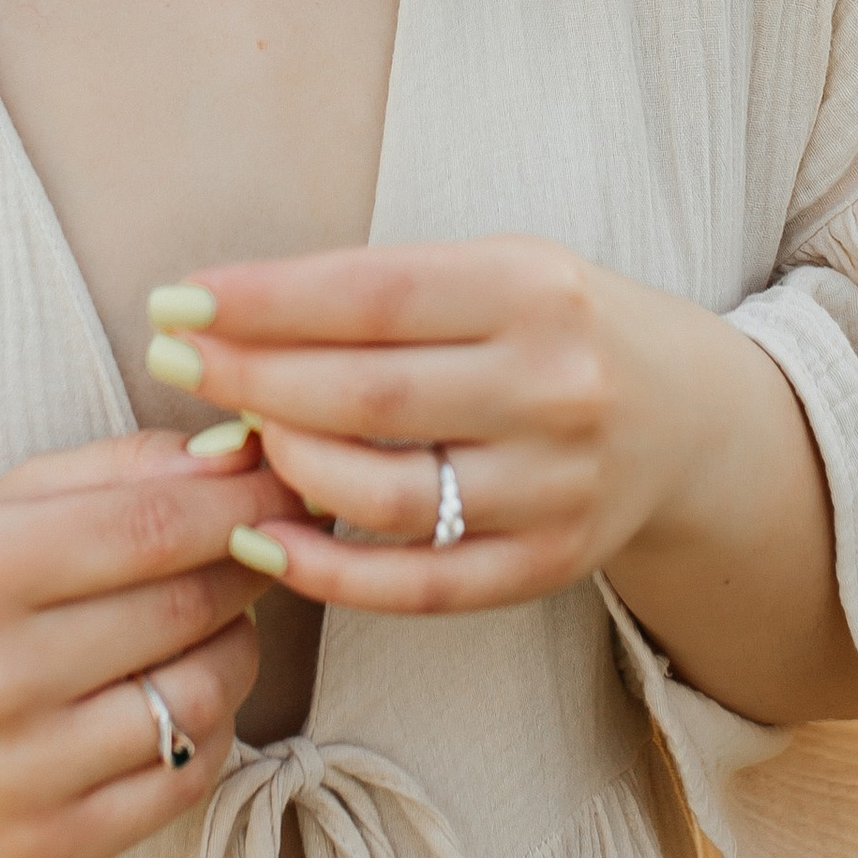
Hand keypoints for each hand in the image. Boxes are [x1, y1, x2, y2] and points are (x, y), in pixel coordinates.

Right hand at [0, 425, 299, 857]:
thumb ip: (125, 468)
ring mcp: (14, 776)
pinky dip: (213, 727)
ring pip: (205, 697)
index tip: (292, 481)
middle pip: (188, 607)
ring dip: (238, 646)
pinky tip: (178, 692)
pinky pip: (190, 778)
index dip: (246, 500)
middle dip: (250, 564)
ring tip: (210, 621)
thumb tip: (247, 454)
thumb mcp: (5, 504)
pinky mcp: (47, 849)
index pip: (154, 526)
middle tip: (264, 544)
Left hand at [138, 241, 754, 616]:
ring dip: (283, 470)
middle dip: (250, 380)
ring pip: (387, 495)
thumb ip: (382, 295)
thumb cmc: (552, 329)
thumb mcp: (495, 272)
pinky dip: (328, 570)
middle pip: (369, 395)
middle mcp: (555, 387)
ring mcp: (556, 486)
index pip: (374, 293)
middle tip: (169, 364)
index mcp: (536, 290)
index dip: (263, 300)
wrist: (689, 419)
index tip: (175, 300)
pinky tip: (259, 541)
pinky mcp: (549, 565)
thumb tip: (227, 319)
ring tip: (225, 440)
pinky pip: (420, 586)